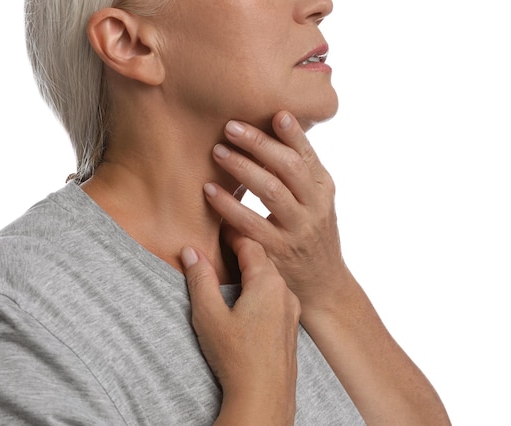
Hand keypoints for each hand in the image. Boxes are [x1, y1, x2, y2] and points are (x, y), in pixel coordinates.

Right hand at [181, 231, 300, 424]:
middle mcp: (285, 292)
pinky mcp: (291, 328)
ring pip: (272, 278)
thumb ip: (200, 279)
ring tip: (232, 268)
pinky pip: (277, 296)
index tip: (218, 225)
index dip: (232, 232)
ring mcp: (291, 311)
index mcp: (267, 283)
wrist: (264, 399)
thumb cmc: (236, 358)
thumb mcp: (209, 315)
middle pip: (264, 258)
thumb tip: (191, 251)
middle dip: (243, 247)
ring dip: (253, 268)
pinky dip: (262, 287)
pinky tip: (247, 299)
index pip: (250, 243)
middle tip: (222, 241)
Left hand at [205, 111, 352, 308]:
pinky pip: (250, 224)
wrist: (323, 285)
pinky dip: (228, 205)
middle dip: (259, 143)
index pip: (307, 155)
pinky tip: (210, 191)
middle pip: (288, 167)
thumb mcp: (316, 202)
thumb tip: (274, 130)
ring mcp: (297, 230)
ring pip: (271, 191)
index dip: (292, 133)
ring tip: (218, 152)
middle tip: (230, 127)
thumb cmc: (312, 235)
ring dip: (242, 168)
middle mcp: (315, 207)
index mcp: (324, 190)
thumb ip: (299, 174)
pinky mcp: (277, 251)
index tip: (274, 113)